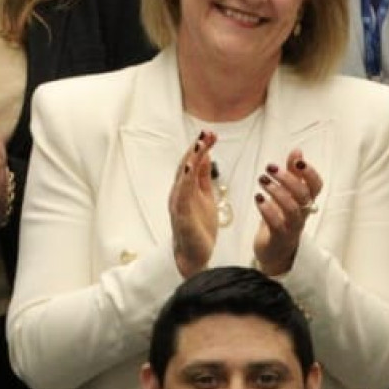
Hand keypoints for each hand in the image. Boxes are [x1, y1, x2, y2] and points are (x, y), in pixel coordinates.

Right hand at [168, 132, 218, 278]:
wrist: (194, 256)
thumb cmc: (198, 227)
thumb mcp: (205, 197)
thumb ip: (203, 178)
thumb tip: (205, 155)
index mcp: (185, 188)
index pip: (192, 163)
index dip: (200, 147)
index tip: (211, 134)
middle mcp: (178, 193)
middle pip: (186, 165)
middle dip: (196, 148)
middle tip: (207, 132)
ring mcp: (178, 203)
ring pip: (183, 176)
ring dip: (192, 158)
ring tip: (200, 144)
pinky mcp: (181, 214)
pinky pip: (183, 193)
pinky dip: (186, 179)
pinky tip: (191, 167)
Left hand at [252, 150, 319, 277]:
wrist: (275, 252)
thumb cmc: (282, 219)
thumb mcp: (287, 194)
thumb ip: (292, 173)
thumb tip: (298, 150)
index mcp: (306, 201)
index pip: (317, 186)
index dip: (310, 173)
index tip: (297, 160)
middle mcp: (302, 214)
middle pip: (303, 195)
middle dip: (287, 179)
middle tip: (269, 169)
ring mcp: (292, 227)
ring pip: (292, 209)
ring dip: (277, 192)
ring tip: (262, 180)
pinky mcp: (279, 238)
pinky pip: (277, 224)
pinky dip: (268, 210)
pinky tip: (258, 198)